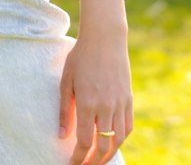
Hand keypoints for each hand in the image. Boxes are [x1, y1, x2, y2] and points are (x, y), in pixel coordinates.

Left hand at [59, 28, 132, 163]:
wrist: (105, 39)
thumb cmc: (80, 57)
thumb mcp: (66, 80)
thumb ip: (65, 110)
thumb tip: (62, 136)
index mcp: (88, 103)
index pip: (85, 142)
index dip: (78, 157)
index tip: (72, 164)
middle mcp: (106, 107)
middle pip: (103, 147)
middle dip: (93, 162)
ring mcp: (120, 105)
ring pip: (118, 141)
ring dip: (108, 155)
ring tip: (97, 160)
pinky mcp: (129, 101)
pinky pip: (127, 128)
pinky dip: (120, 140)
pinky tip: (112, 143)